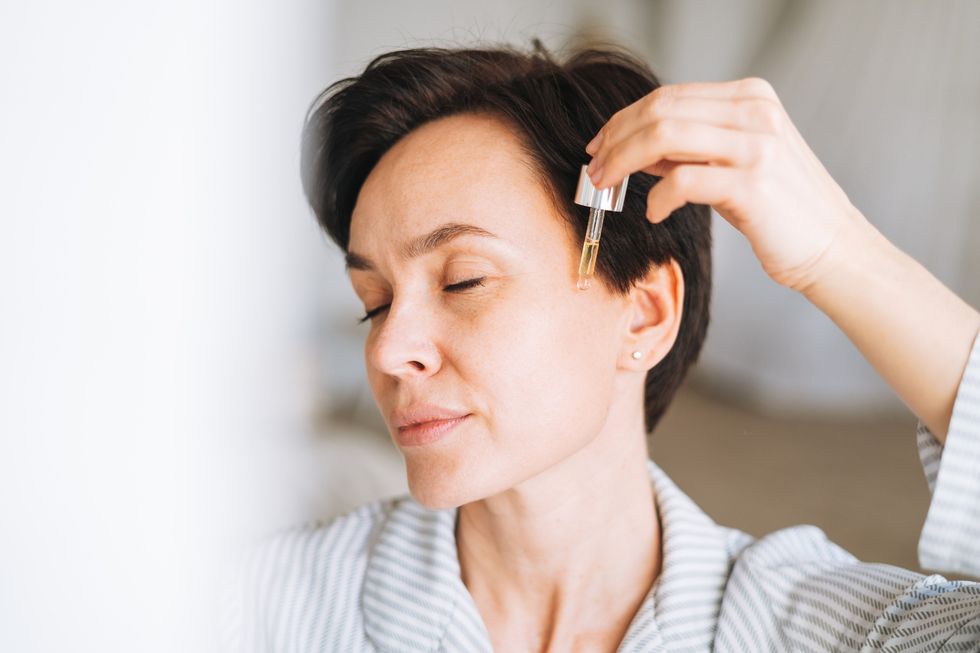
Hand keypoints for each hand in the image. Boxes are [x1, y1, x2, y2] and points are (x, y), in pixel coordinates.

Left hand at [585, 77, 869, 292]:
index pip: (668, 97)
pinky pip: (683, 181)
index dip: (624, 120)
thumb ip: (687, 149)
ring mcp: (757, 145)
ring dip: (624, 162)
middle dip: (616, 140)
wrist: (831, 247)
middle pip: (660, 111)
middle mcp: (755, 112)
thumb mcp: (732, 164)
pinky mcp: (754, 184)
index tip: (599, 145)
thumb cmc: (778, 210)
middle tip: (594, 169)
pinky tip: (654, 212)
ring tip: (607, 187)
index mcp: (750, 97)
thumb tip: (632, 144)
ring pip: (665, 137)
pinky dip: (657, 197)